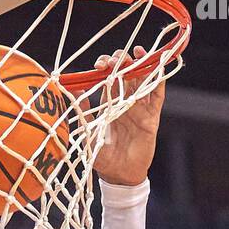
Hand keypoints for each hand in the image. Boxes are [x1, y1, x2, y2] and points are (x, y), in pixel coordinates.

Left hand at [93, 47, 164, 186]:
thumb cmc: (103, 157)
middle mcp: (126, 102)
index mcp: (109, 103)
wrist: (119, 176)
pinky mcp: (151, 116)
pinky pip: (157, 94)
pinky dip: (159, 78)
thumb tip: (70, 90)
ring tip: (137, 52)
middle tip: (115, 60)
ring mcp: (140, 107)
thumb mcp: (88, 133)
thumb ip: (81, 112)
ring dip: (142, 63)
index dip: (106, 65)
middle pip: (127, 72)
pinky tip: (157, 65)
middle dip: (121, 61)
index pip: (110, 76)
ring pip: (144, 78)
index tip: (99, 65)